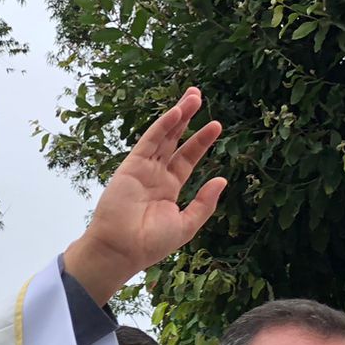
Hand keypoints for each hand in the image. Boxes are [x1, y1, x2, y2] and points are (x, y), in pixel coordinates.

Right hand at [63, 87, 227, 305]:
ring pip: (163, 136)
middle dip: (188, 119)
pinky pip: (149, 142)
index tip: (215, 126)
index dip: (201, 141)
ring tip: (192, 97)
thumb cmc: (152, 242)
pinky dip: (162, 126)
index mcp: (169, 189)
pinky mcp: (131, 166)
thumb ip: (204, 202)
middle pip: (175, 140)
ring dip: (177, 116)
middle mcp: (157, 175)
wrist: (122, 249)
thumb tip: (221, 180)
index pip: (187, 159)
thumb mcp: (187, 224)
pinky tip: (175, 113)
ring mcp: (143, 168)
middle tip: (198, 96)